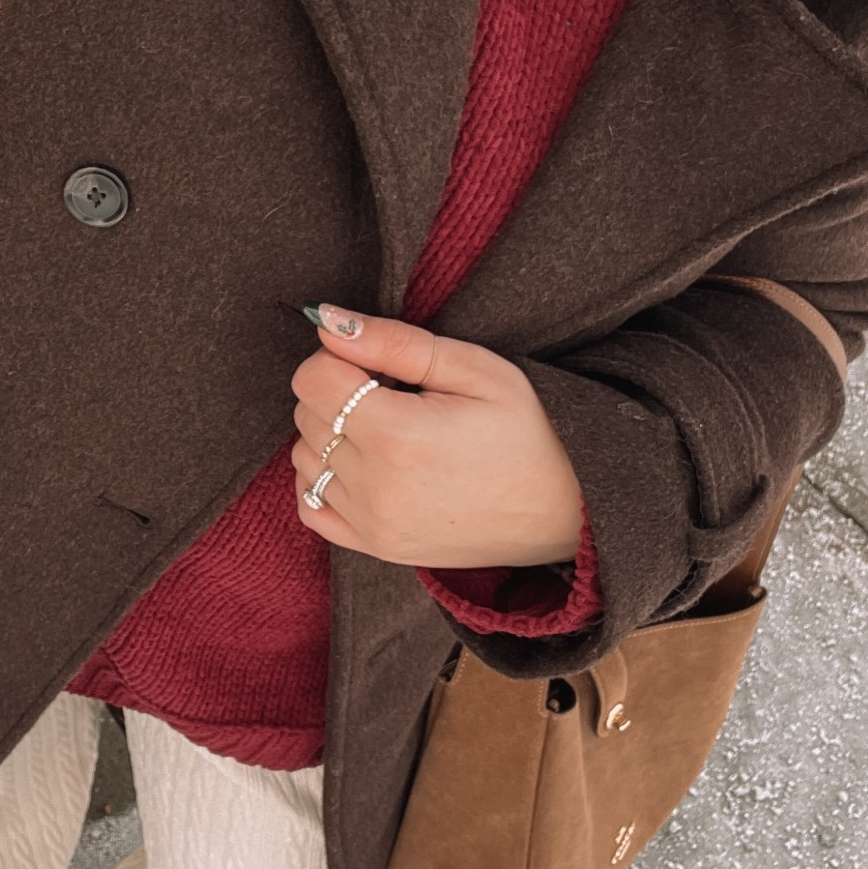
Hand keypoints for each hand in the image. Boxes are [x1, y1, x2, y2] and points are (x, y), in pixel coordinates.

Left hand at [290, 305, 584, 569]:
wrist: (564, 510)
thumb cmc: (528, 431)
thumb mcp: (475, 369)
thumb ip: (395, 343)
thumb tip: (328, 321)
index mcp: (396, 435)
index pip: (313, 378)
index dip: (340, 357)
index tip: (379, 363)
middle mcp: (374, 486)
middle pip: (306, 414)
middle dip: (337, 390)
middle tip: (391, 394)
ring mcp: (372, 524)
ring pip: (303, 458)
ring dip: (330, 434)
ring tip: (386, 429)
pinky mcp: (376, 547)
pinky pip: (309, 507)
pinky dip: (320, 481)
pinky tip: (359, 464)